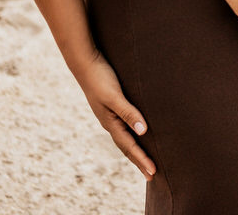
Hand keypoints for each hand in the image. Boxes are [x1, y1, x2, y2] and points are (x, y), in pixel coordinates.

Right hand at [74, 51, 154, 180]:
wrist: (85, 62)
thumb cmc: (100, 78)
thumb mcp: (114, 96)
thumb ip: (128, 113)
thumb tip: (143, 132)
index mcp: (110, 123)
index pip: (129, 147)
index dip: (141, 159)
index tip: (152, 173)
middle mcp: (109, 122)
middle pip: (126, 147)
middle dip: (139, 161)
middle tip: (151, 175)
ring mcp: (109, 115)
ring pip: (124, 138)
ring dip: (135, 151)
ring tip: (144, 160)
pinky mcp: (111, 106)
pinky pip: (123, 126)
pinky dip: (131, 136)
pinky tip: (137, 134)